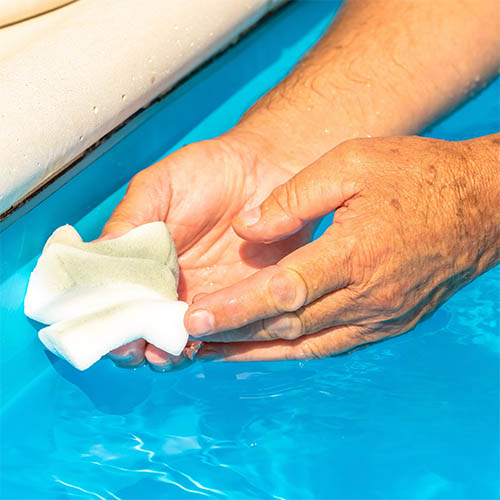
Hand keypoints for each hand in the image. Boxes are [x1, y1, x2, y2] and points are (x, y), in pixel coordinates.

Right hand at [100, 130, 312, 369]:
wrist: (263, 170)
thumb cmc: (206, 172)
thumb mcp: (159, 187)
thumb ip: (129, 220)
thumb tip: (96, 256)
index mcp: (144, 264)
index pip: (118, 303)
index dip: (111, 323)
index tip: (111, 333)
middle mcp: (173, 288)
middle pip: (147, 330)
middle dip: (138, 347)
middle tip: (138, 348)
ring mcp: (209, 299)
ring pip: (184, 339)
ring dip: (173, 352)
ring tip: (170, 349)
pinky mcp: (244, 303)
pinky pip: (226, 332)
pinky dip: (214, 343)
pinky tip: (205, 341)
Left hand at [187, 134, 499, 360]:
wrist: (481, 205)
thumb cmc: (416, 175)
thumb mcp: (351, 163)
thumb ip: (293, 199)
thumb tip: (248, 228)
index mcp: (356, 252)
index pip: (283, 290)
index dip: (235, 306)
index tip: (194, 317)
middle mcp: (368, 295)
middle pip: (288, 324)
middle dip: (234, 332)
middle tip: (187, 337)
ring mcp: (381, 316)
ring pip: (305, 343)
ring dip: (256, 348)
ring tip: (214, 349)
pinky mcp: (389, 323)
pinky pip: (330, 345)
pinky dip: (292, 348)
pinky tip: (264, 347)